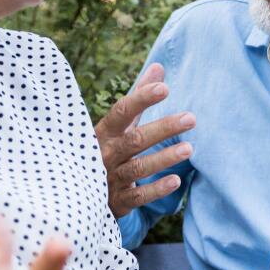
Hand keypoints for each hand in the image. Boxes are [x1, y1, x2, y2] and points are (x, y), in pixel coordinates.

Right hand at [95, 64, 194, 218]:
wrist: (79, 192)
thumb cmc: (107, 149)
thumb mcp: (119, 125)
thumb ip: (138, 98)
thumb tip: (159, 66)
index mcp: (104, 132)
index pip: (122, 112)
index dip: (141, 99)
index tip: (164, 88)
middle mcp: (105, 154)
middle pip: (135, 139)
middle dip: (163, 128)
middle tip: (191, 118)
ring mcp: (110, 179)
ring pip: (138, 167)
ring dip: (163, 158)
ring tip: (189, 148)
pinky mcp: (117, 202)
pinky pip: (138, 196)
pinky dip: (156, 189)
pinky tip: (176, 181)